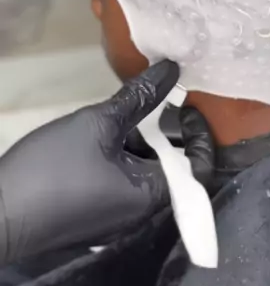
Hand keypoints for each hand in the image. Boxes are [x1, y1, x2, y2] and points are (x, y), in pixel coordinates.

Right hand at [0, 61, 213, 264]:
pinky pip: (122, 180)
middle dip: (168, 130)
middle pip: (173, 167)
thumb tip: (173, 69)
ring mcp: (116, 216)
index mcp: (152, 197)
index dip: (201, 133)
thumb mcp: (99, 125)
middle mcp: (141, 213)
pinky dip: (123, 153)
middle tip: (160, 96)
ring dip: (143, 139)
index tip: (187, 103)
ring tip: (132, 105)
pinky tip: (108, 128)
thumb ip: (139, 97)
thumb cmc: (53, 169)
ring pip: (144, 171)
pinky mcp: (94, 213)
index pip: (201, 167)